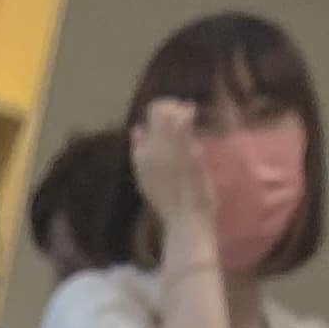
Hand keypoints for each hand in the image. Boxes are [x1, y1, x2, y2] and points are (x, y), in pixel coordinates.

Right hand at [130, 98, 211, 249]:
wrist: (184, 220)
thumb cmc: (170, 205)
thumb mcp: (147, 181)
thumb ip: (141, 153)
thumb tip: (136, 129)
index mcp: (139, 159)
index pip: (142, 127)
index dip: (155, 119)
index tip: (169, 121)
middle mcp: (149, 149)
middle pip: (154, 113)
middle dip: (168, 107)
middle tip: (182, 112)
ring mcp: (167, 148)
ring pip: (167, 111)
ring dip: (178, 107)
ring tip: (188, 111)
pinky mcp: (184, 148)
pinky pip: (183, 120)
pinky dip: (187, 112)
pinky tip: (192, 111)